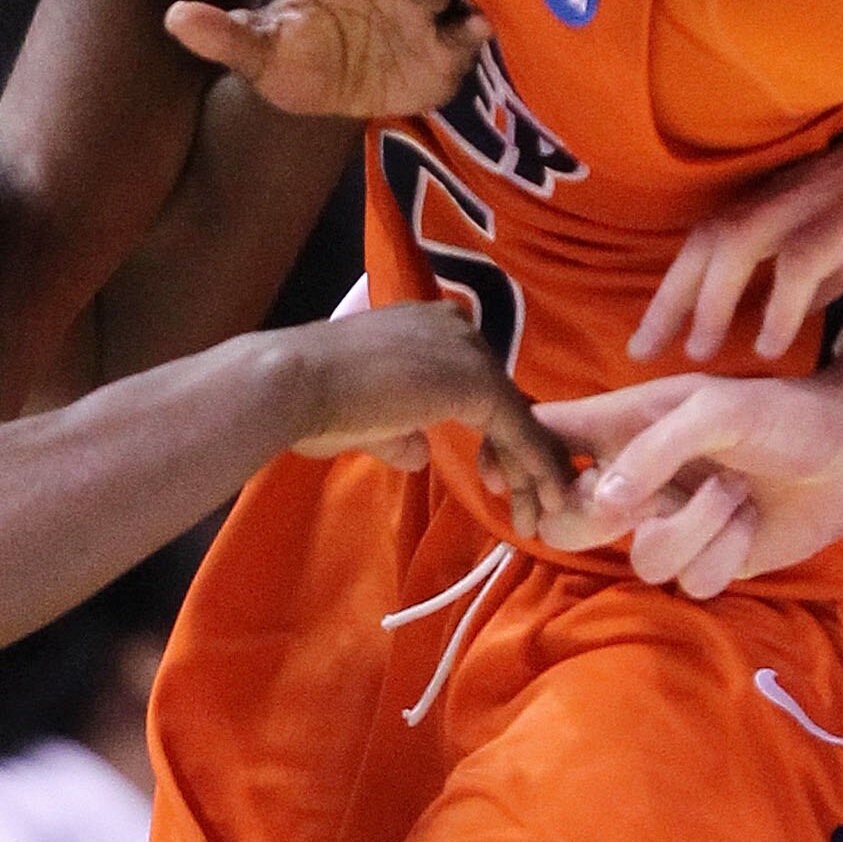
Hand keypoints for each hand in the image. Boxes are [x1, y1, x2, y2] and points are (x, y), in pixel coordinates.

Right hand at [290, 300, 571, 533]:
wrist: (297, 385)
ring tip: (543, 513)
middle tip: (529, 502)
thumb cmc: (316, 402)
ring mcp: (469, 352)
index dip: (492, 433)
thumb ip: (400, 432)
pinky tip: (545, 499)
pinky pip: (520, 431)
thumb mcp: (366, 420)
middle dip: (519, 454)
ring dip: (533, 468)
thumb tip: (420, 453)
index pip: (477, 383)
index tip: (493, 477)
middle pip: (504, 398)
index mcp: (427, 328)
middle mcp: (455, 328)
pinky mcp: (478, 382)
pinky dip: (535, 467)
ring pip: (517, 416)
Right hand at [534, 362, 842, 594]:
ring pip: (641, 560)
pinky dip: (727, 553)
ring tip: (735, 492)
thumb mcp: (713, 407)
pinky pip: (692, 582)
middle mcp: (636, 480)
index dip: (512, 460)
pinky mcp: (710, 562)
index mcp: (622, 427)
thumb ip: (653, 449)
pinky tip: (752, 522)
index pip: (543, 440)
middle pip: (567, 524)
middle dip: (597, 519)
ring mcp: (671, 524)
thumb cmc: (782, 412)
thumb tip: (602, 500)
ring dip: (693, 528)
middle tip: (637, 500)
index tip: (507, 480)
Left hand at [631, 115, 842, 363]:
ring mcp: (827, 195)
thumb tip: (798, 303)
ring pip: (740, 243)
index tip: (653, 336)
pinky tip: (771, 345)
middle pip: (709, 240)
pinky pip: (805, 257)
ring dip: (711, 301)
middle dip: (670, 298)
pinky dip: (781, 303)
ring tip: (698, 355)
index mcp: (797, 195)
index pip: (716, 238)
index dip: (678, 285)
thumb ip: (834, 262)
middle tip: (641, 352)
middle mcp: (798, 190)